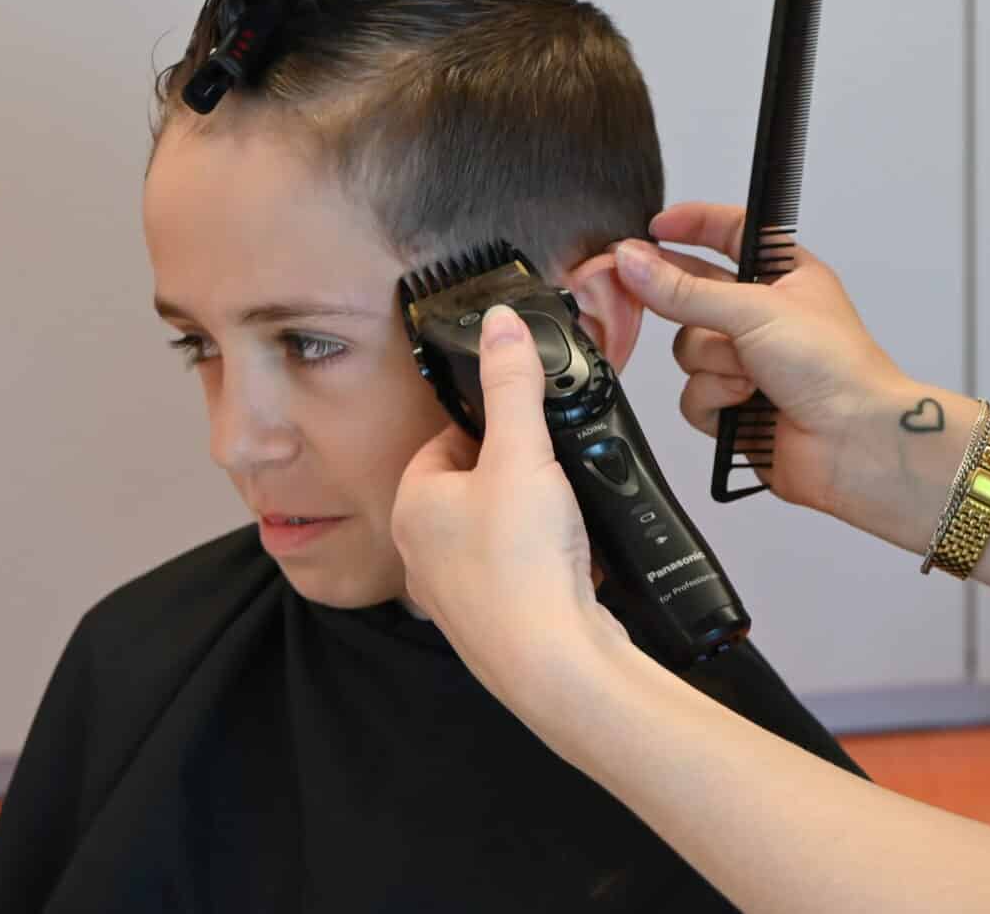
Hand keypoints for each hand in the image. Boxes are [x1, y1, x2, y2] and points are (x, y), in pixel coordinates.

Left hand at [392, 306, 634, 708]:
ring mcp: (458, 594)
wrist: (555, 665)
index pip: (443, 440)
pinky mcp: (496, 622)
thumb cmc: (523, 569)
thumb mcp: (523, 454)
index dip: (489, 425)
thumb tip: (499, 323)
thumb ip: (512, 383)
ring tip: (566, 517)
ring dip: (535, 520)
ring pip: (497, 532)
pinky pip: (522, 574)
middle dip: (517, 474)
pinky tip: (577, 561)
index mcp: (412, 506)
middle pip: (472, 485)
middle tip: (552, 470)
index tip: (526, 424)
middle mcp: (422, 554)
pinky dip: (549, 562)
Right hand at [618, 202, 918, 517]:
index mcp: (784, 276)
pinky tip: (744, 403)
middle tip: (648, 291)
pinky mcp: (735, 406)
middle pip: (695, 293)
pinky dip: (714, 398)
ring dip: (713, 362)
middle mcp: (764, 316)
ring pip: (689, 347)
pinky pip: (692, 393)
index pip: (730, 233)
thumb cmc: (836, 366)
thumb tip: (634, 261)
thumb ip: (685, 289)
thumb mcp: (754, 309)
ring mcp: (749, 362)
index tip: (655, 226)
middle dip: (682, 302)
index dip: (694, 225)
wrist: (853, 441)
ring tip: (749, 373)